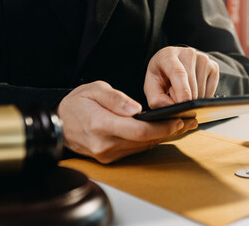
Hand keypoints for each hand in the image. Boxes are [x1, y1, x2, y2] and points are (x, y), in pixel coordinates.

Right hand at [58, 81, 196, 163]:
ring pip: (143, 147)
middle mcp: (105, 144)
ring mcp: (107, 154)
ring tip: (182, 125)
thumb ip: (115, 98)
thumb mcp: (94, 90)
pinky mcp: (110, 158)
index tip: (180, 120)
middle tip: (189, 122)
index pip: (140, 130)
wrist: (58, 123)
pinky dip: (151, 140)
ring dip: (163, 137)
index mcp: (101, 125)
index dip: (163, 127)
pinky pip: (136, 149)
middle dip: (170, 131)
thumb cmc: (77, 103)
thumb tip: (135, 108)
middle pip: (146, 141)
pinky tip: (163, 132)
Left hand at [144, 46, 219, 108]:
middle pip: (192, 85)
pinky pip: (211, 91)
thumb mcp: (151, 86)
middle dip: (184, 100)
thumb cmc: (162, 75)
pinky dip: (203, 97)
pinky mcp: (213, 66)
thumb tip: (172, 107)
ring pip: (202, 91)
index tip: (183, 104)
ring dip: (193, 99)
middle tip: (175, 96)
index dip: (182, 91)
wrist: (174, 63)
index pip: (178, 73)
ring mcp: (203, 59)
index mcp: (168, 55)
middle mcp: (188, 53)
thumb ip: (156, 99)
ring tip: (184, 91)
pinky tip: (194, 90)